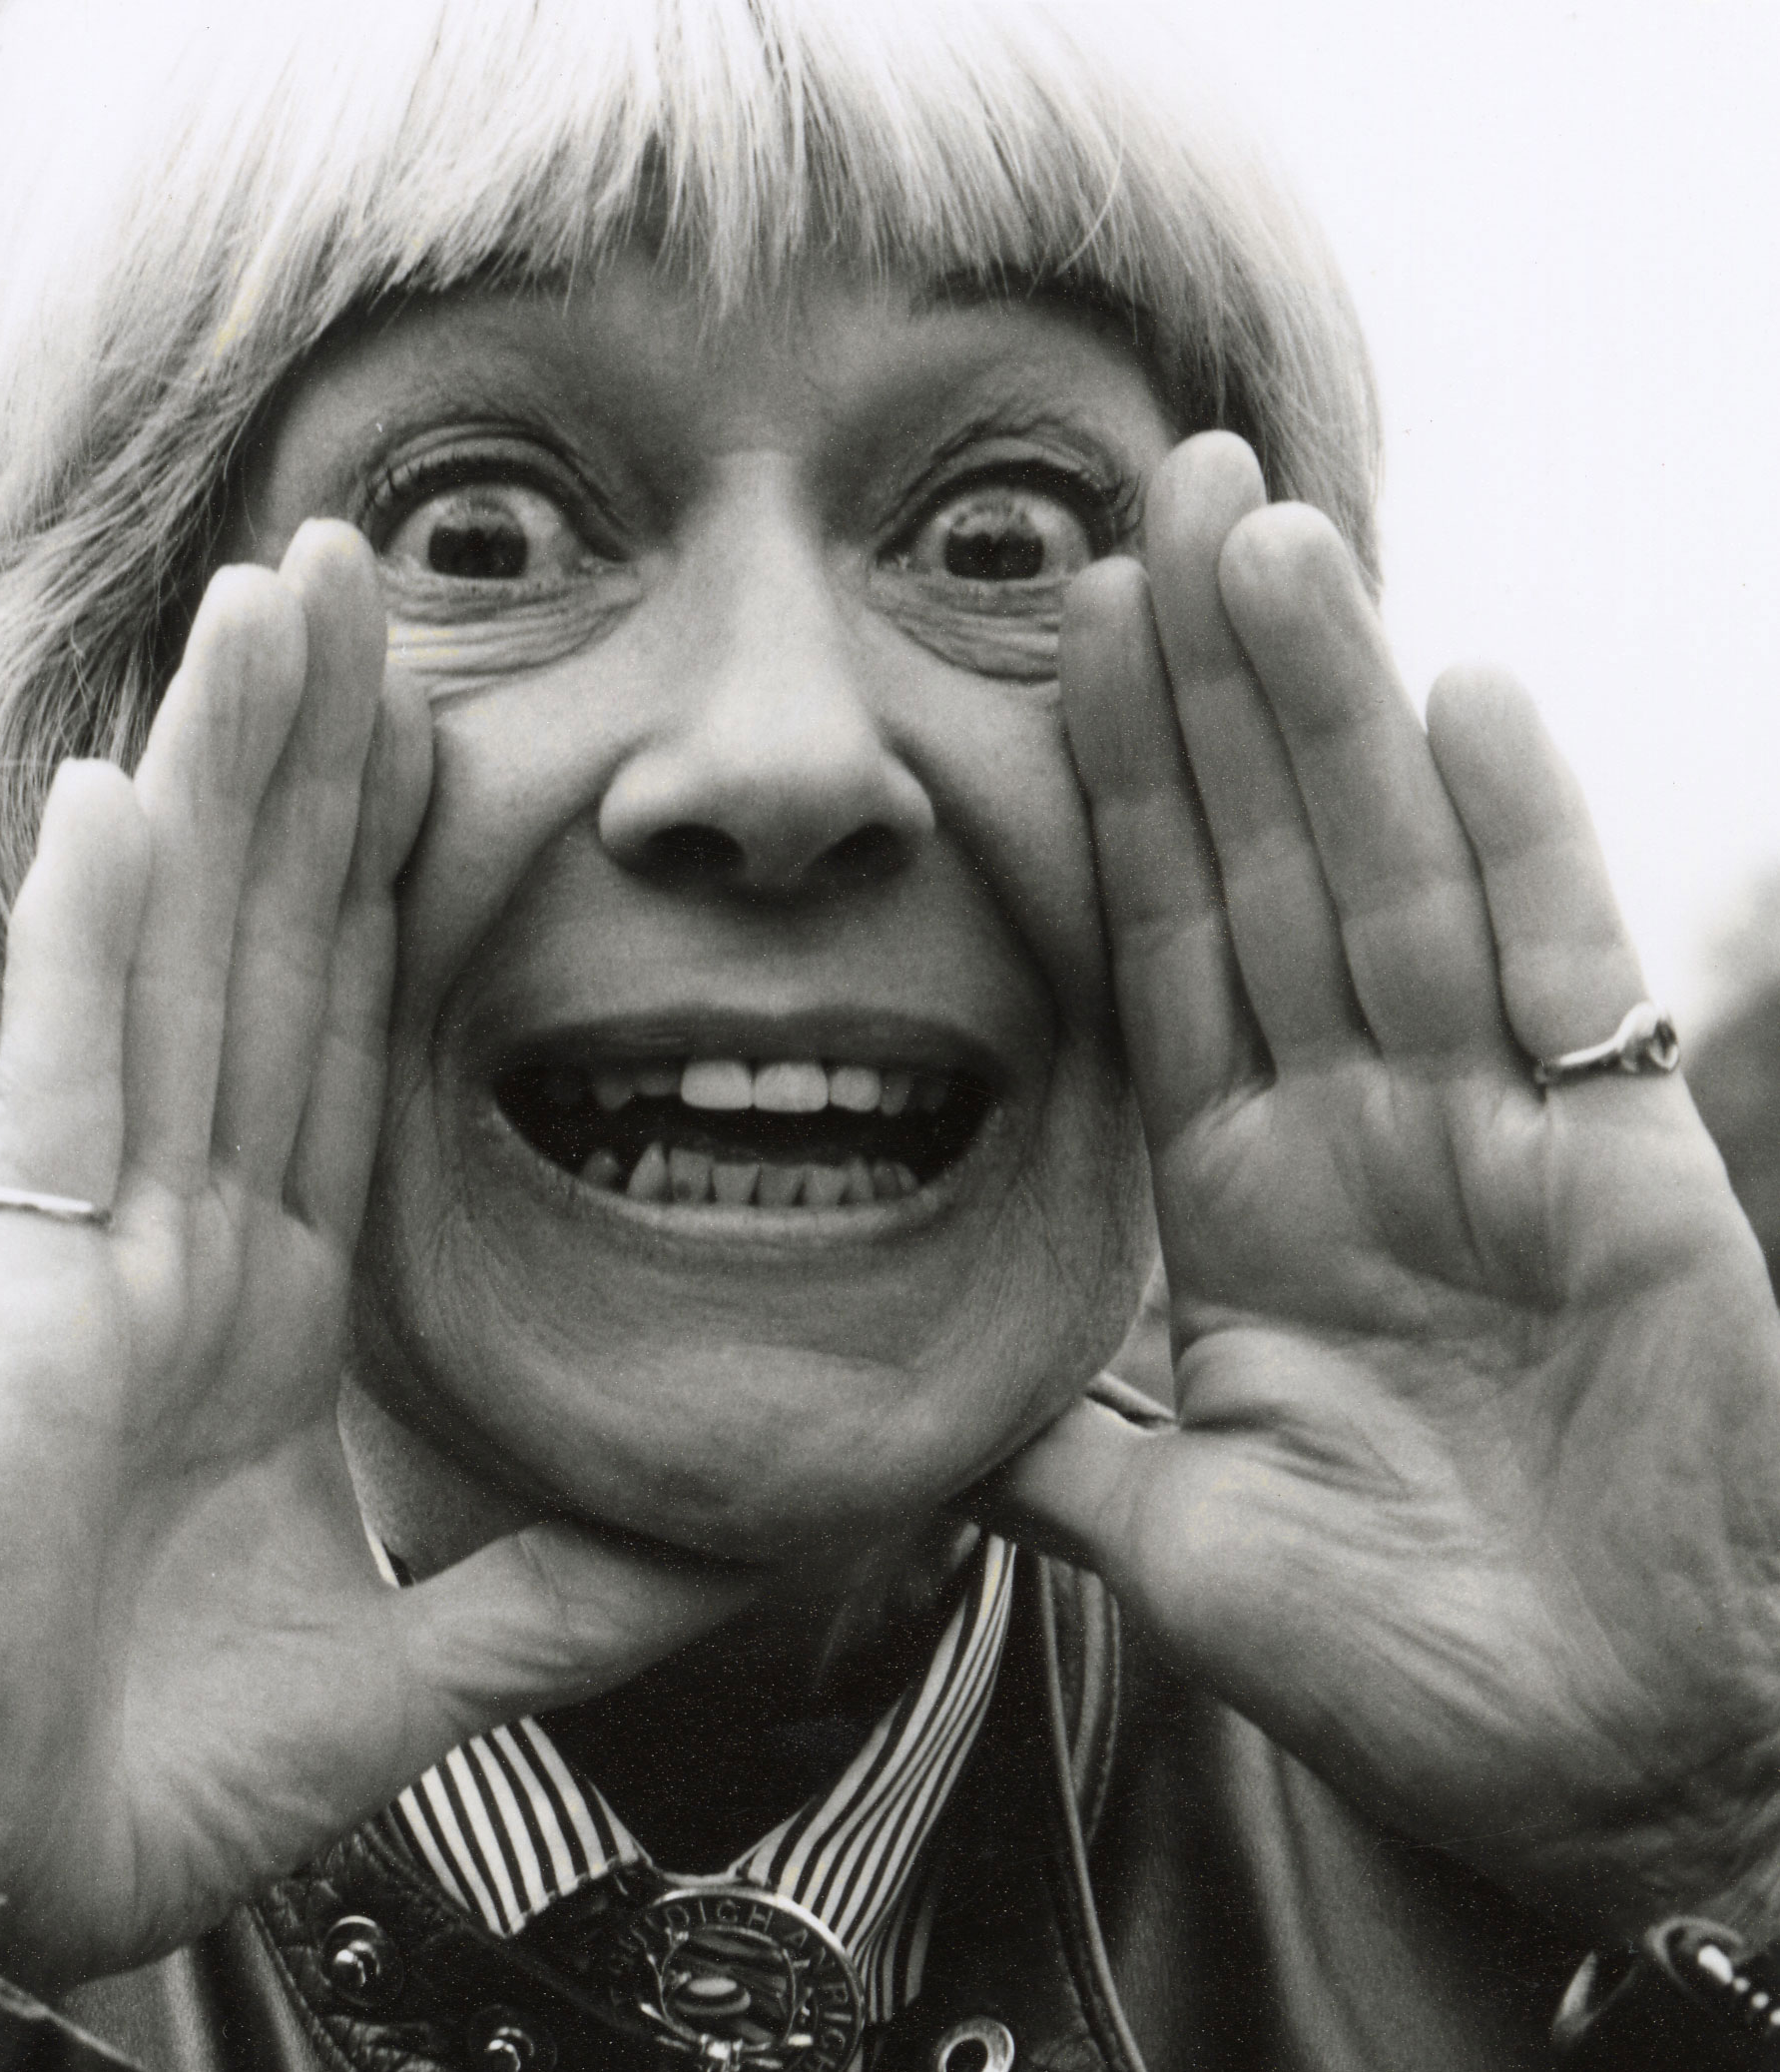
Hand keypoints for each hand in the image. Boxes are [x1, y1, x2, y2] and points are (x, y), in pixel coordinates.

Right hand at [0, 524, 749, 1988]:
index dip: (399, 880)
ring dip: (223, 784)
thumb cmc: (164, 1776)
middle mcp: (194, 1239)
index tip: (450, 731)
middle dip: (318, 765)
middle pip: (273, 953)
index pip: (357, 1037)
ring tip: (267, 610)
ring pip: (180, 970)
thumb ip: (561, 1593)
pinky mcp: (21, 1298)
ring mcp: (102, 1250)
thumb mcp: (423, 1669)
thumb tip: (734, 1542)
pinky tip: (126, 801)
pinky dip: (91, 945)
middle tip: (364, 579)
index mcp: (282, 1304)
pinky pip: (66, 1088)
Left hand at [991, 434, 1779, 1938]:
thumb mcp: (1177, 1545)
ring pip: (1395, 878)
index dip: (1113, 792)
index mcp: (1242, 1202)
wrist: (1610, 1777)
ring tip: (1273, 544)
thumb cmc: (1407, 1670)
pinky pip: (1565, 977)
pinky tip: (1466, 699)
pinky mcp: (1628, 1172)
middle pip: (1266, 864)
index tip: (1062, 637)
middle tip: (1163, 497)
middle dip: (1215, 686)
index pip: (1158, 946)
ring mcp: (1496, 1135)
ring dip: (1333, 712)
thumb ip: (1057, 1447)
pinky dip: (1525, 840)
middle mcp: (1362, 1133)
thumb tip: (922, 1404)